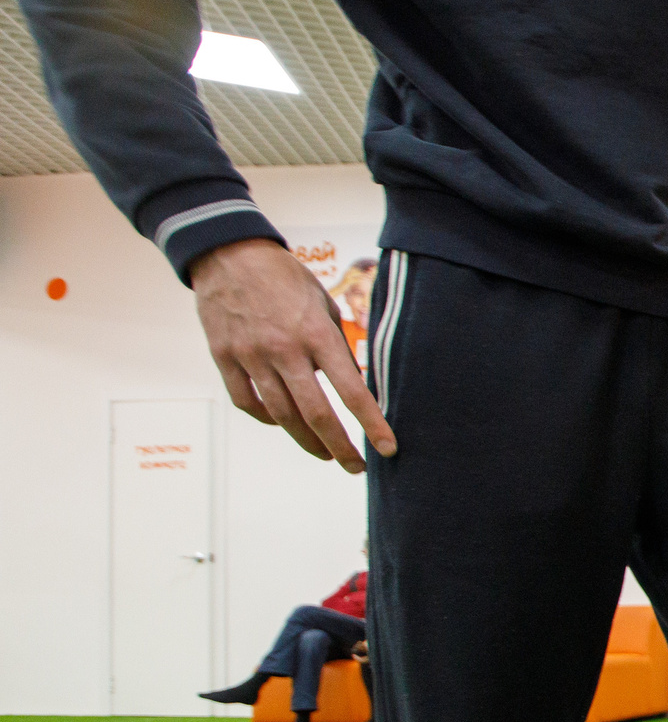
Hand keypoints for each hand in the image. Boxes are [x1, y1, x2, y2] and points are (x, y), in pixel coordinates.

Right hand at [191, 238, 394, 472]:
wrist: (228, 254)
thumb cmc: (285, 279)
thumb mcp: (323, 303)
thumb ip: (336, 344)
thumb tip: (355, 383)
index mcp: (317, 334)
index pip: (352, 391)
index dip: (372, 425)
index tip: (388, 449)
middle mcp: (284, 349)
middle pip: (316, 415)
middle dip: (341, 448)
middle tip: (356, 467)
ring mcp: (251, 356)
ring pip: (282, 416)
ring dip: (307, 441)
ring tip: (325, 453)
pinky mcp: (224, 358)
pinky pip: (248, 402)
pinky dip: (269, 419)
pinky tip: (284, 424)